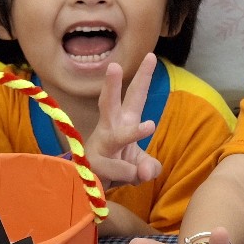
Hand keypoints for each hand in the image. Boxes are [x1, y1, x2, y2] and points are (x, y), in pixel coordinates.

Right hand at [87, 53, 162, 187]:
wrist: (92, 188)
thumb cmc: (119, 168)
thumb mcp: (141, 166)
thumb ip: (150, 166)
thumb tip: (146, 172)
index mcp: (124, 121)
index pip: (136, 96)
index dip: (143, 77)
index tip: (151, 56)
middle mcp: (110, 128)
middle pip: (109, 103)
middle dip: (112, 85)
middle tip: (114, 66)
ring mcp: (100, 145)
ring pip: (116, 136)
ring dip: (134, 132)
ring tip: (150, 126)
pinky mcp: (93, 164)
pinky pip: (118, 169)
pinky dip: (128, 174)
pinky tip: (129, 177)